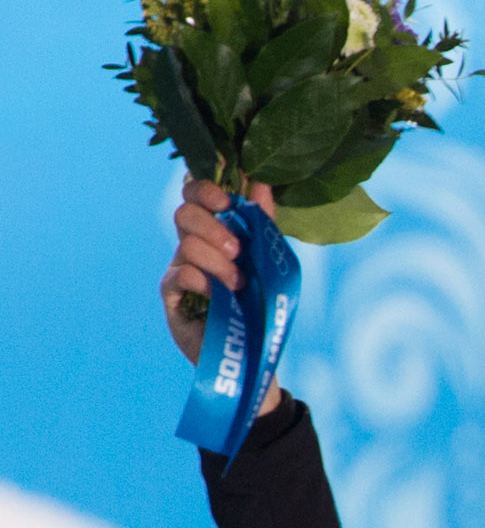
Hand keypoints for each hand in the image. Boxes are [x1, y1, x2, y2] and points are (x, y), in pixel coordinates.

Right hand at [160, 179, 287, 417]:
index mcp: (213, 230)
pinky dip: (204, 280)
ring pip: (186, 244)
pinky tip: (219, 295)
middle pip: (184, 212)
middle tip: (238, 251)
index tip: (226, 201)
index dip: (205, 189)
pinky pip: (181, 274)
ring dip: (218, 262)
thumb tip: (262, 179)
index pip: (194, 193)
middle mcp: (191, 245)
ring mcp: (179, 269)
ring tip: (240, 284)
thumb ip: (262, 222)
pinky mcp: (173, 296)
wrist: (254, 348)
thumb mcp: (268, 258)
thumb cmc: (259, 301)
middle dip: (214, 227)